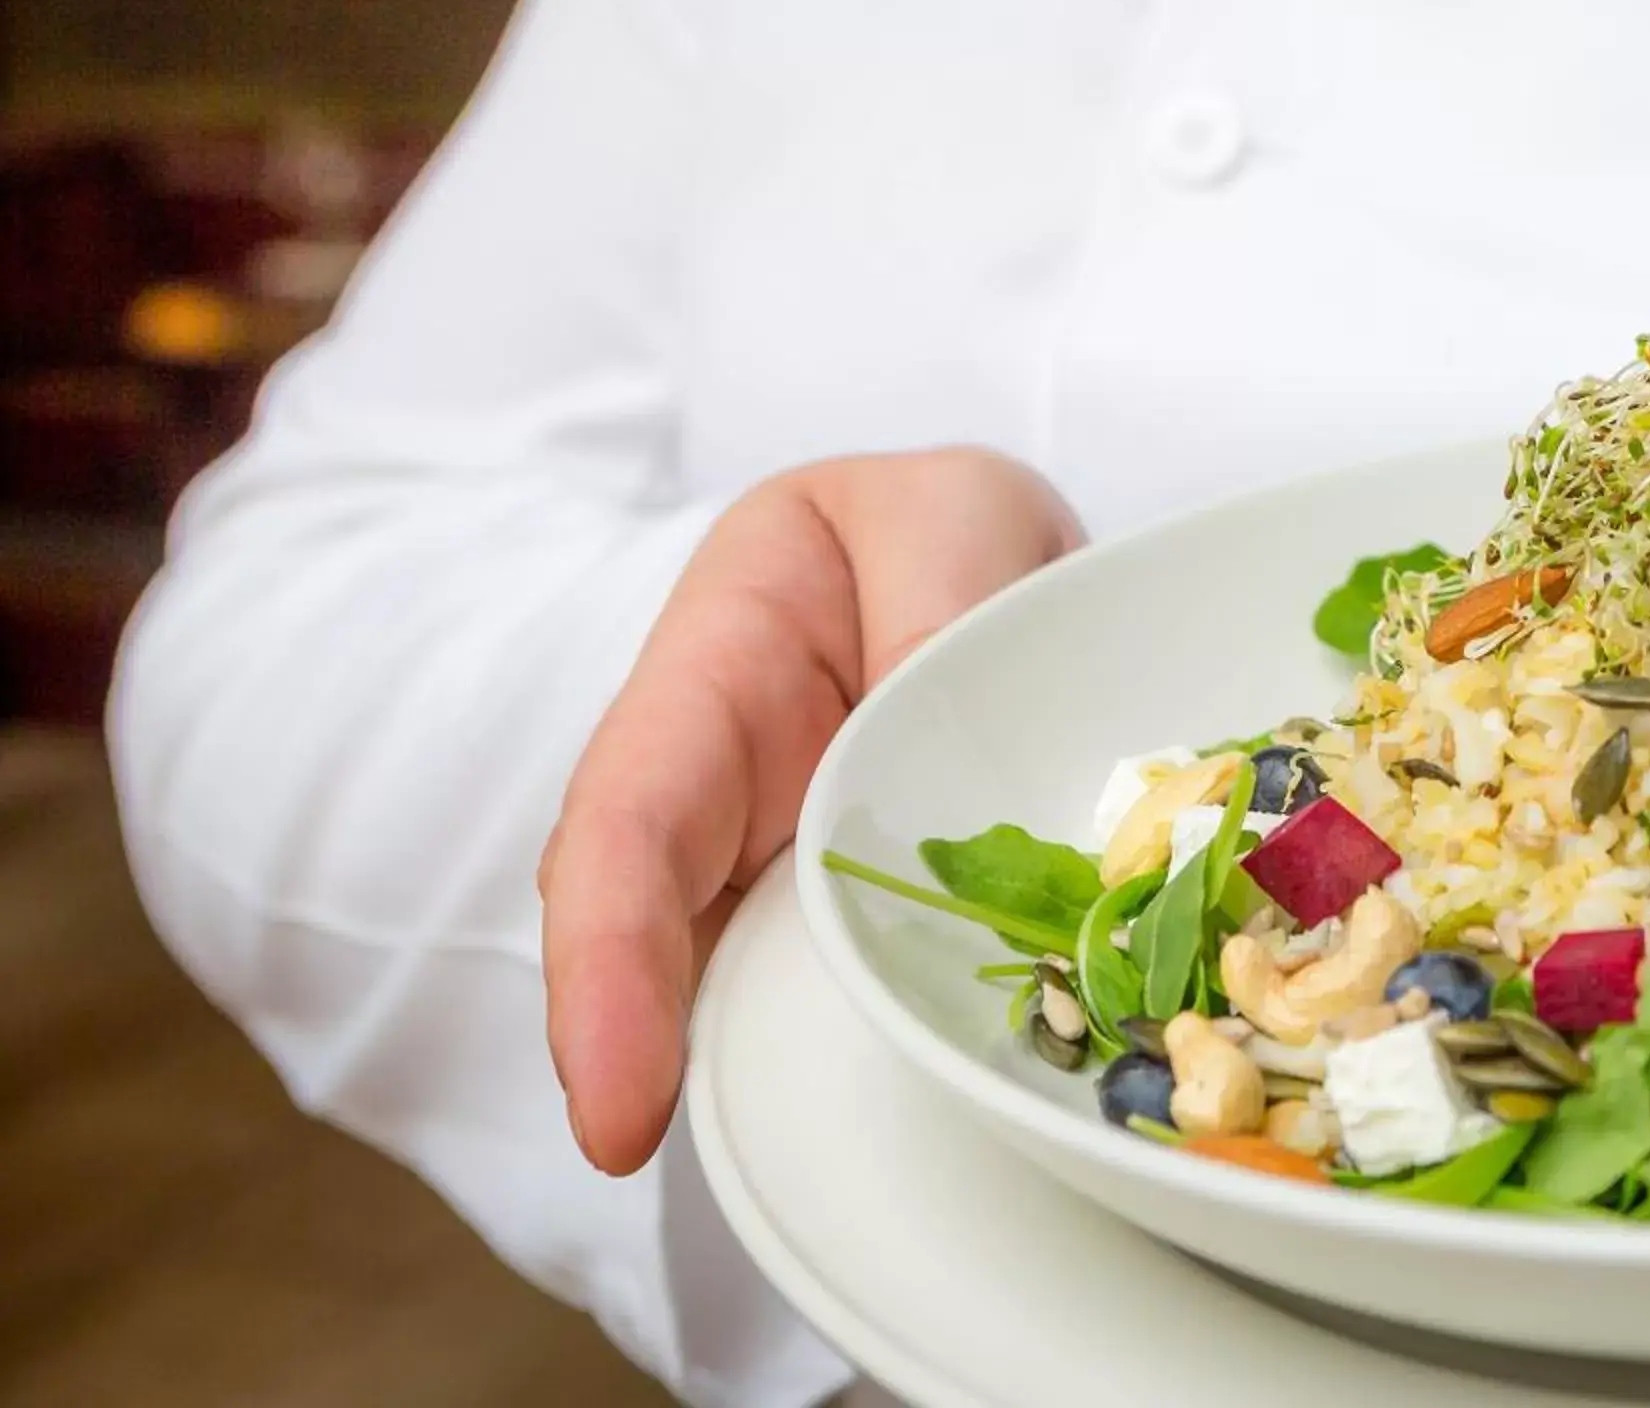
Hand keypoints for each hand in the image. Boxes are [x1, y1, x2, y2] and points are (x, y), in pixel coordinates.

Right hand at [539, 448, 1079, 1173]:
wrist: (1001, 569)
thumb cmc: (947, 531)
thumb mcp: (949, 515)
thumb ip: (934, 606)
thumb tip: (919, 754)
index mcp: (714, 674)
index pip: (628, 826)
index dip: (607, 972)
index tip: (615, 1114)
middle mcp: (727, 804)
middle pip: (668, 952)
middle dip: (667, 1069)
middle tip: (685, 1174)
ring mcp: (788, 885)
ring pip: (758, 1007)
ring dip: (785, 1087)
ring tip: (838, 1172)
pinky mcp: (867, 943)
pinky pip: (864, 1020)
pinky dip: (885, 1075)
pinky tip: (941, 1130)